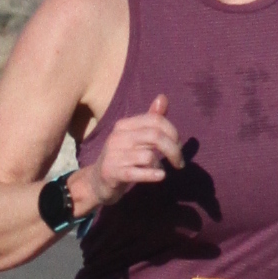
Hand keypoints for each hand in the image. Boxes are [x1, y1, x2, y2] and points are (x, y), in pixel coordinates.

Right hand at [80, 92, 184, 211]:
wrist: (97, 182)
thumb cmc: (122, 158)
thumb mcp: (135, 137)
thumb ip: (150, 119)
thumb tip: (163, 97)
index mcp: (123, 125)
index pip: (155, 120)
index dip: (173, 132)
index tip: (178, 146)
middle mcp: (117, 137)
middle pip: (155, 136)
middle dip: (174, 149)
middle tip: (179, 162)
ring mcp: (113, 155)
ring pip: (148, 156)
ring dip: (160, 164)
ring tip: (160, 171)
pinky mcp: (112, 173)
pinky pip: (138, 172)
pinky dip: (153, 174)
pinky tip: (160, 176)